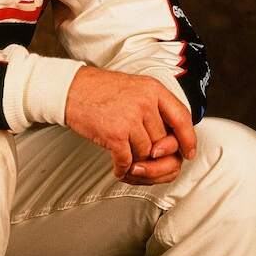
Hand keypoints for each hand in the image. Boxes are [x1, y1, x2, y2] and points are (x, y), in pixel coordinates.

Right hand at [64, 66, 196, 181]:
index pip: (182, 118)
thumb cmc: (98, 89)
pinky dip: (122, 168)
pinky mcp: (114, 134)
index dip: (188, 139)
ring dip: (135, 160)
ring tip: (125, 156)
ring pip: (145, 153)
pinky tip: (118, 168)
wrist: (67, 89)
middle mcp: (144, 103)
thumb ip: (154, 106)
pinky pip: (127, 160)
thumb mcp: (134, 87)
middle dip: (152, 153)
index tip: (187, 152)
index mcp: (153, 89)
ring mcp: (130, 118)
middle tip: (142, 156)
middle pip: (162, 141)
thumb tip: (171, 137)